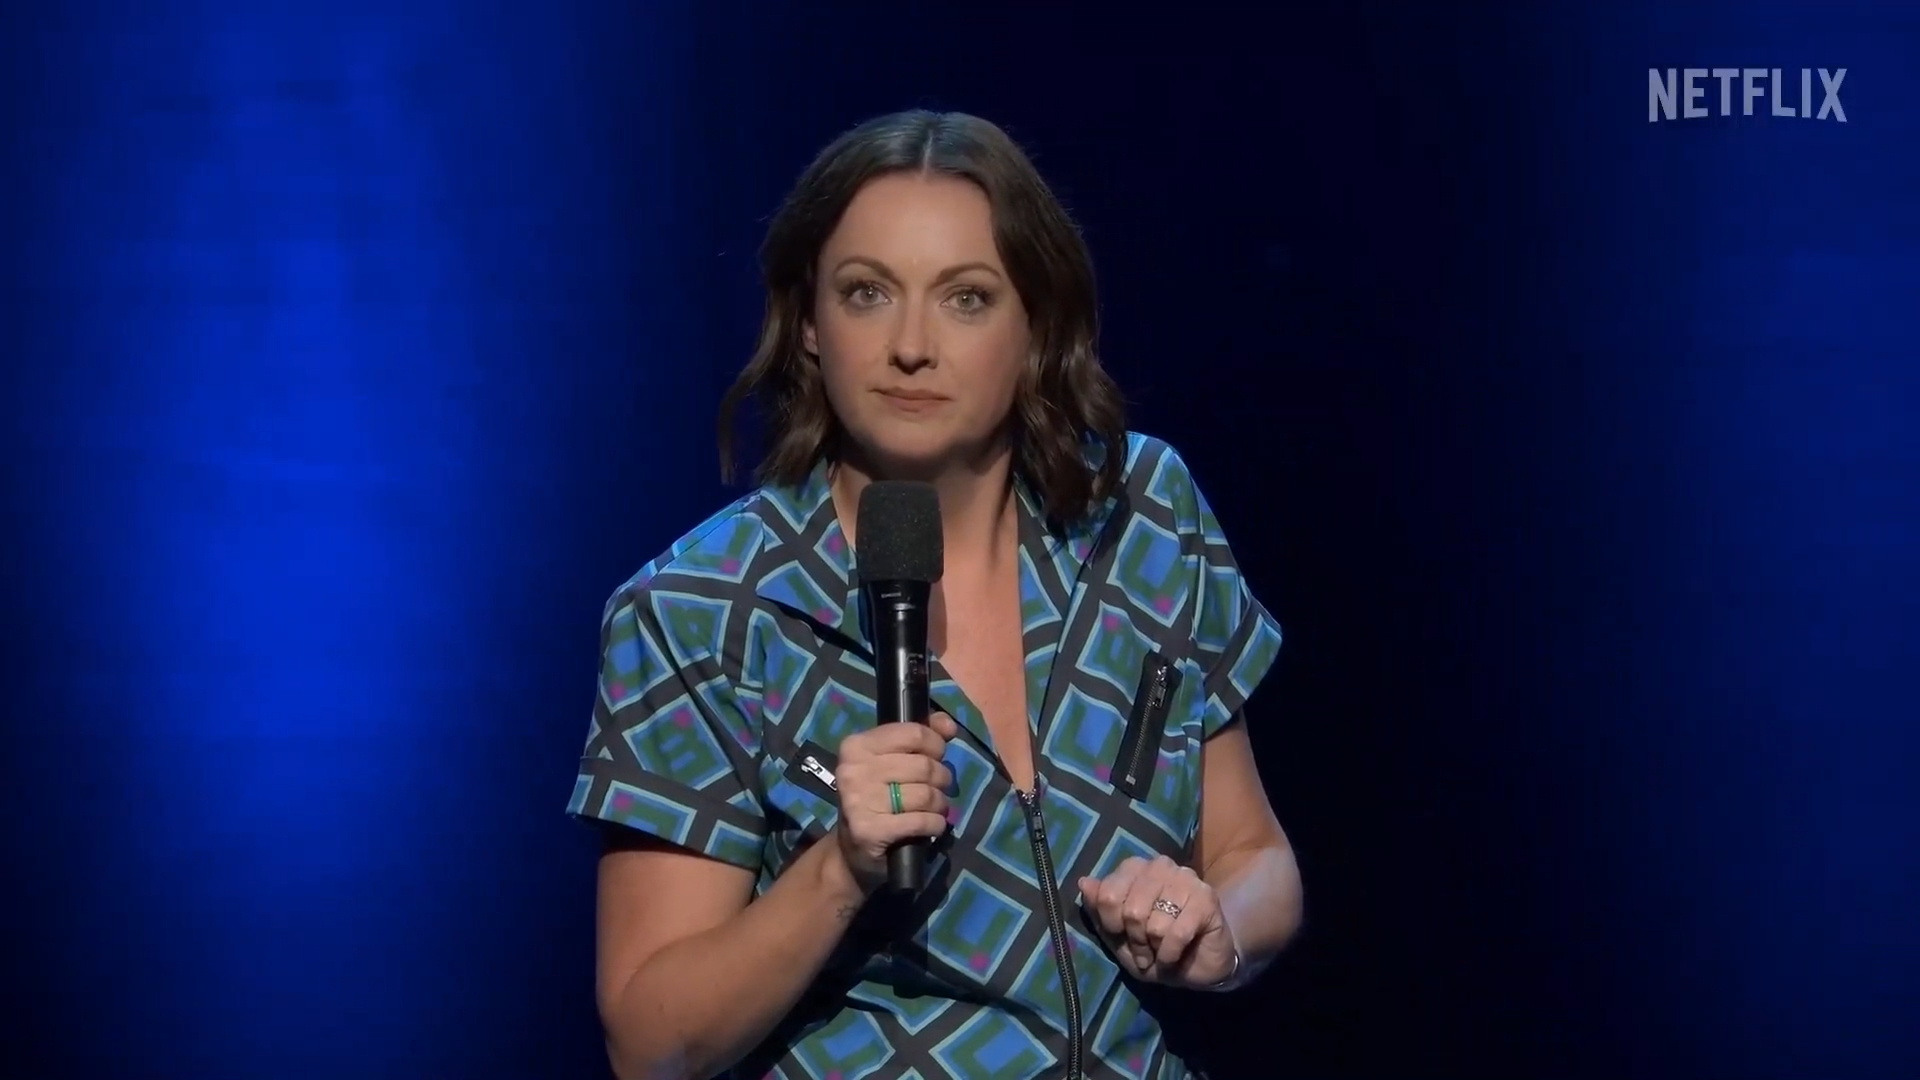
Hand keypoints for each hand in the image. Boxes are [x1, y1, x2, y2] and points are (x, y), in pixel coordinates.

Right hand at [829, 711, 958, 893]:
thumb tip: (948, 725)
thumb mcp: (892, 761)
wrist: (852, 851)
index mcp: (856, 745)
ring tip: (932, 809)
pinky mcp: (869, 830)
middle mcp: (853, 770)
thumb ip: (921, 737)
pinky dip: (935, 824)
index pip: (914, 733)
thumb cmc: (877, 798)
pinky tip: (930, 826)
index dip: (935, 745)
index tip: (934, 757)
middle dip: (940, 779)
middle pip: (924, 765)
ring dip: (939, 804)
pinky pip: (922, 821)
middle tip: (934, 789)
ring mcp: (859, 801)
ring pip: (926, 794)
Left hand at [1077, 855, 1236, 988]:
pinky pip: (1177, 933)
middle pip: (1131, 910)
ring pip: (1155, 924)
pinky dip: (1170, 954)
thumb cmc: (1154, 948)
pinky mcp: (1207, 898)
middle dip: (1136, 940)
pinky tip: (1174, 956)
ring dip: (1155, 949)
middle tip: (1144, 950)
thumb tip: (1084, 883)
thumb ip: (1100, 909)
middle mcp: (1161, 866)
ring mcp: (1186, 879)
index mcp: (1136, 868)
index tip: (1122, 936)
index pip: (1107, 894)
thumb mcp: (1118, 936)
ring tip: (1160, 951)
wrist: (1198, 966)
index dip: (1111, 925)